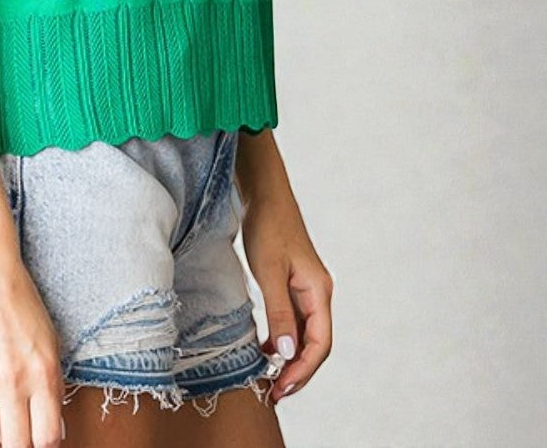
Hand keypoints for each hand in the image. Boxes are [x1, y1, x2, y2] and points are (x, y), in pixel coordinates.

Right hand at [0, 246, 66, 445]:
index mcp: (43, 373)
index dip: (42, 446)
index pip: (46, 439)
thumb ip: (53, 386)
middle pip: (14, 445)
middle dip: (14, 445)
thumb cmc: (20, 302)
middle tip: (10, 434)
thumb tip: (53, 431)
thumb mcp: (50, 342)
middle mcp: (13, 380)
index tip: (35, 439)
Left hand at [240, 187, 332, 404]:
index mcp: (319, 291)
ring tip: (269, 377)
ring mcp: (306, 288)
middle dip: (297, 370)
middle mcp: (317, 293)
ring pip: (304, 334)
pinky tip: (267, 348)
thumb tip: (287, 353)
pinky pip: (293, 320)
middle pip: (315, 343)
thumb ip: (280, 312)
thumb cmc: (268, 226)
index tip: (282, 387)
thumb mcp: (269, 271)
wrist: (264, 194)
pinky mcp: (292, 283)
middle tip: (274, 392)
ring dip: (290, 357)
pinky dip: (283, 338)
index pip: (320, 343)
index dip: (303, 369)